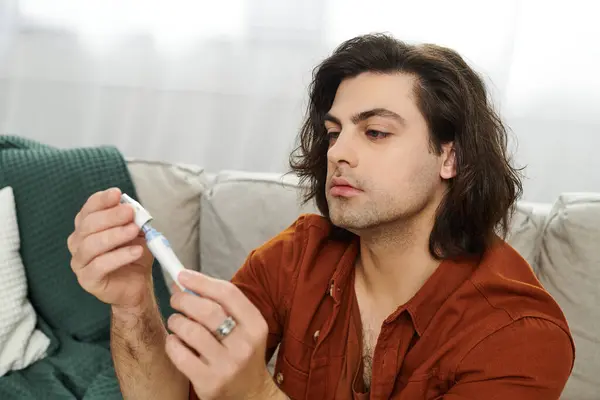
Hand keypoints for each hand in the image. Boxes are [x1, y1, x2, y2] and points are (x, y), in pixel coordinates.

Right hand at [68, 187, 154, 309]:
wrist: (138, 284)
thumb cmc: (134, 255)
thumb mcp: (137, 232)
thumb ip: (132, 219)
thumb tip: (130, 207)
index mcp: (87, 227)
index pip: (88, 209)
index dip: (101, 200)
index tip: (116, 193)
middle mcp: (78, 242)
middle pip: (88, 225)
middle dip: (111, 216)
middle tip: (130, 212)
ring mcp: (80, 262)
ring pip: (91, 245)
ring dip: (114, 235)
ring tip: (134, 230)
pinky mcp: (87, 280)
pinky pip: (99, 266)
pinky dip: (119, 257)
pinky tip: (136, 251)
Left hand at [166, 270, 279, 399]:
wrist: (250, 394)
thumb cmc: (241, 352)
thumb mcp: (244, 327)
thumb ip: (222, 305)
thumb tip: (186, 281)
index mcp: (256, 325)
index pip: (227, 293)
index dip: (201, 281)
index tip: (183, 275)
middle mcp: (244, 345)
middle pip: (207, 310)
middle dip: (183, 299)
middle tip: (175, 298)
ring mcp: (227, 365)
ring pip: (190, 330)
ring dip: (175, 321)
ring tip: (176, 322)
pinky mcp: (209, 382)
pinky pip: (179, 353)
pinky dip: (172, 343)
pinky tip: (176, 341)